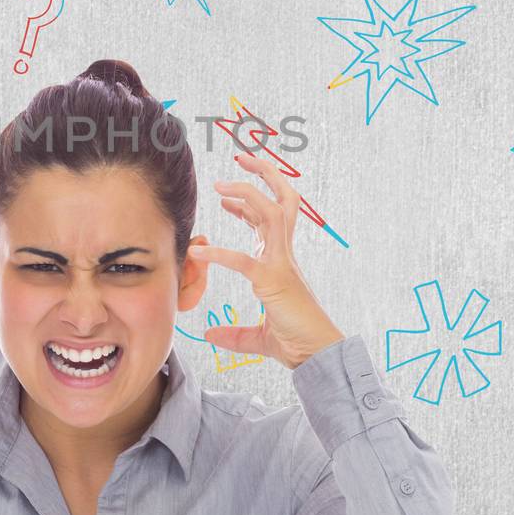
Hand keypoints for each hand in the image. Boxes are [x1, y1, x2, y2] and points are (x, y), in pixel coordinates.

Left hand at [189, 150, 345, 369]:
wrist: (316, 357)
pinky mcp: (275, 281)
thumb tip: (210, 335)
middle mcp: (284, 255)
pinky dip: (220, 253)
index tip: (225, 196)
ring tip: (220, 184)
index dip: (248, 203)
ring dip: (248, 192)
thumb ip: (234, 334)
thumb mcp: (257, 337)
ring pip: (272, 212)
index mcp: (281, 261)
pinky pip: (246, 259)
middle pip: (283, 200)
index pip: (270, 219)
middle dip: (265, 175)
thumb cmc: (294, 343)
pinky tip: (198, 253)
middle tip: (242, 157)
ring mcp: (282, 264)